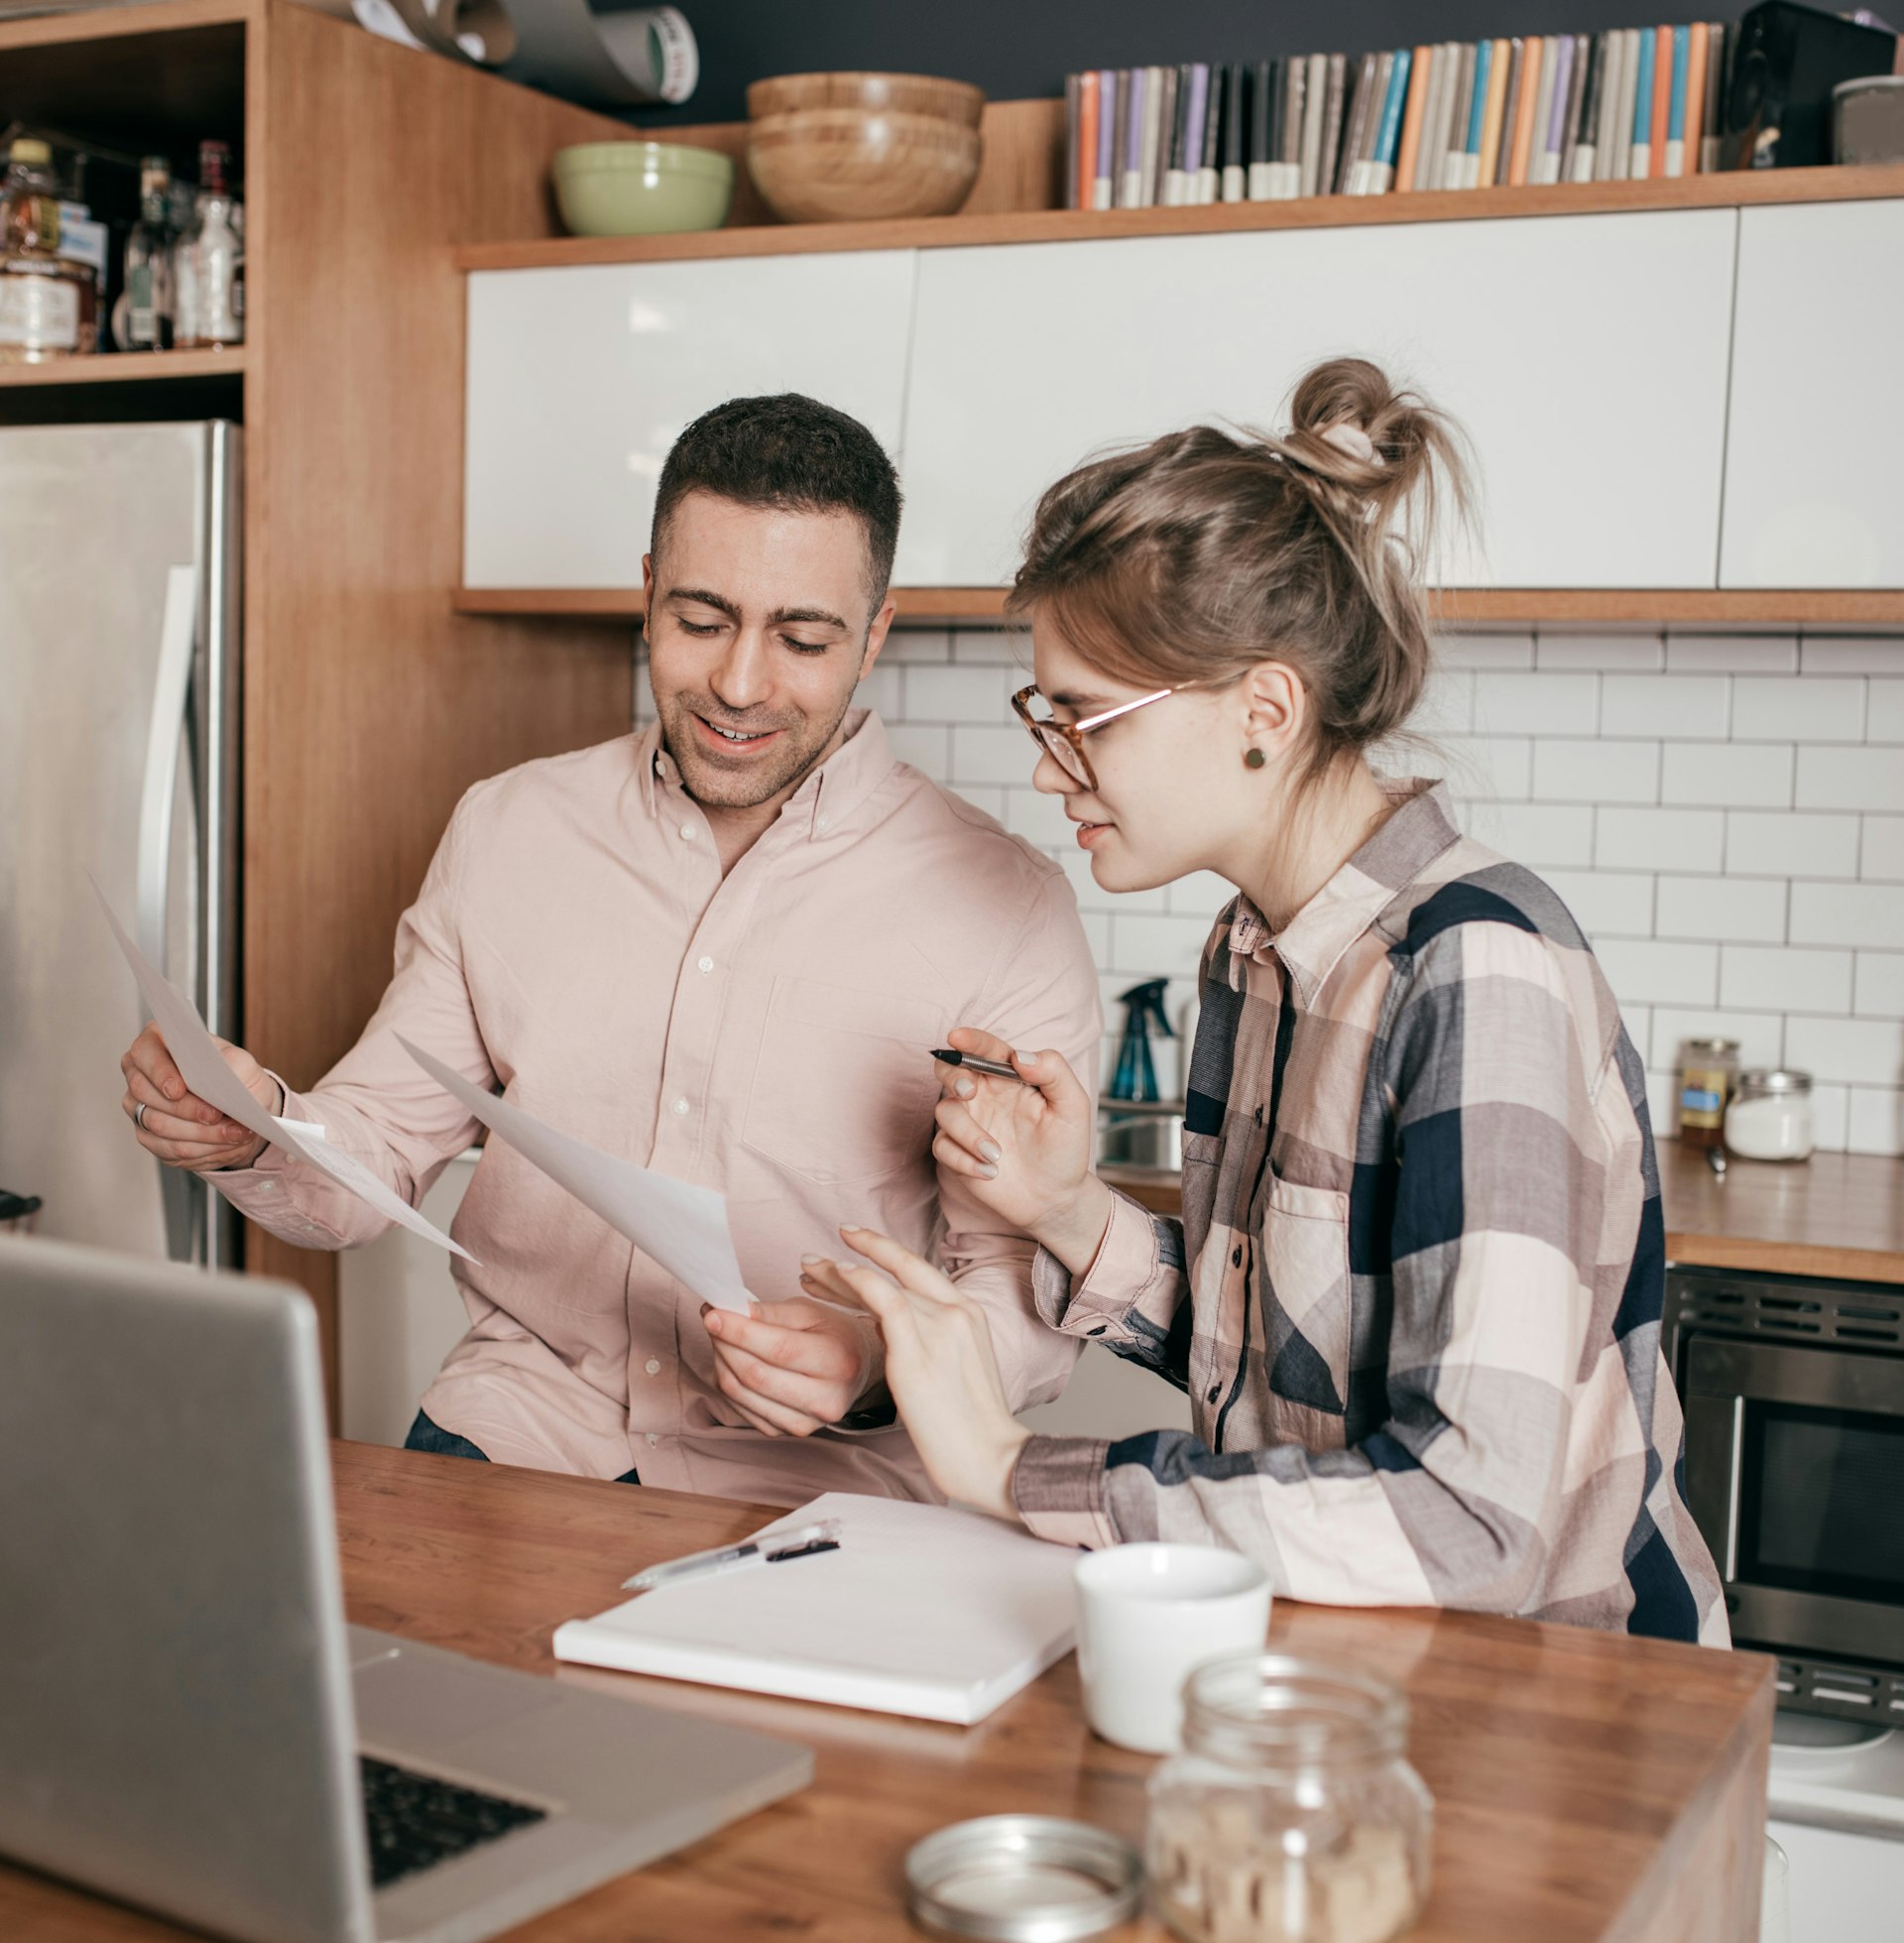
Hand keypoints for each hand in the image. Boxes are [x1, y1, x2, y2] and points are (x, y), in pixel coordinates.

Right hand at [120, 1023, 279, 1171]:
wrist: (243, 1109)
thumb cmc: (236, 1078)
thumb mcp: (243, 1063)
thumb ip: (233, 1063)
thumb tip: (224, 1076)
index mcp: (159, 1044)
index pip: (144, 1053)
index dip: (159, 1072)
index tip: (178, 1089)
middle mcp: (141, 1075)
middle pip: (147, 1093)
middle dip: (186, 1108)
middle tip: (216, 1115)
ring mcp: (140, 1107)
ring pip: (158, 1125)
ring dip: (201, 1132)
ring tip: (233, 1131)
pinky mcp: (150, 1137)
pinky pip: (168, 1148)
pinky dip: (201, 1148)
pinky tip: (224, 1143)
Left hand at [701, 1292, 882, 1438]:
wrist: (858, 1369)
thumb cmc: (834, 1335)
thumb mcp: (811, 1312)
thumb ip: (771, 1312)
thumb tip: (731, 1311)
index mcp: (838, 1362)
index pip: (779, 1349)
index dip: (740, 1331)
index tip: (712, 1313)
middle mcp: (825, 1400)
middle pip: (756, 1375)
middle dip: (724, 1343)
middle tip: (712, 1320)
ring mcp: (806, 1423)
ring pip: (742, 1394)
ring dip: (720, 1361)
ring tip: (720, 1337)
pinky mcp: (786, 1433)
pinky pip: (741, 1408)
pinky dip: (728, 1382)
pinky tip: (731, 1361)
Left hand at [802, 1225, 1028, 1520]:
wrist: (991, 1456)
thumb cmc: (970, 1425)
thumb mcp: (955, 1366)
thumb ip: (926, 1338)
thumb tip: (886, 1325)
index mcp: (969, 1312)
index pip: (918, 1269)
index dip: (883, 1250)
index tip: (852, 1244)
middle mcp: (957, 1311)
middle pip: (899, 1268)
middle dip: (855, 1254)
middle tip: (813, 1258)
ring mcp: (940, 1328)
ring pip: (884, 1283)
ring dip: (840, 1275)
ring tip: (807, 1273)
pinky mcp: (918, 1352)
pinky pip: (885, 1301)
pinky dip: (859, 1284)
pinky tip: (836, 1277)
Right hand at [934, 1026, 1114, 1274]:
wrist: (1056, 1197)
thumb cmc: (1065, 1148)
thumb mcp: (1073, 1106)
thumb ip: (1054, 1071)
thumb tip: (1020, 1056)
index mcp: (1009, 1078)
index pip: (986, 1049)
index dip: (970, 1039)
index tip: (959, 1037)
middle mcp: (985, 1095)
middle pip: (949, 1069)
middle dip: (952, 1075)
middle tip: (969, 1091)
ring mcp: (969, 1123)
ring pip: (945, 1112)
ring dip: (967, 1133)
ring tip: (997, 1154)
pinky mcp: (957, 1152)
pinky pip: (943, 1147)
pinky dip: (964, 1160)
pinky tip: (991, 1172)